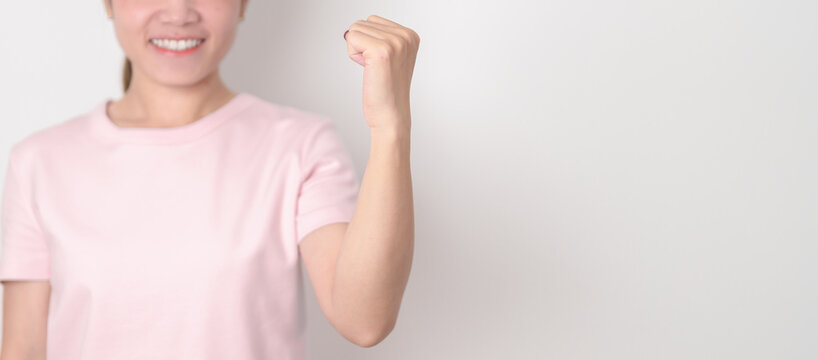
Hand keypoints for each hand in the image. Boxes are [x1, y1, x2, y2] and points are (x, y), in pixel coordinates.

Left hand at [344, 15, 419, 132]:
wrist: (390, 115)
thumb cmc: (386, 90)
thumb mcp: (391, 57)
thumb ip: (380, 37)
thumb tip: (351, 29)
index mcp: (410, 35)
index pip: (372, 20)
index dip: (369, 42)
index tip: (382, 63)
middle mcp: (406, 36)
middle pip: (363, 23)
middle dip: (362, 45)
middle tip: (376, 68)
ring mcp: (395, 43)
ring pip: (355, 29)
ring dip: (358, 51)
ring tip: (373, 69)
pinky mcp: (382, 52)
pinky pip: (352, 37)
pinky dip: (354, 55)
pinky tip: (368, 70)